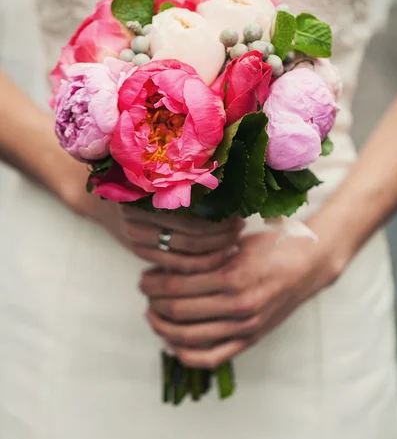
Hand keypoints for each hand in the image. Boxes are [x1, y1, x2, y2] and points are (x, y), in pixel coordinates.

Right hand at [83, 194, 242, 270]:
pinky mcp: (139, 251)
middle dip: (221, 234)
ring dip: (215, 251)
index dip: (219, 217)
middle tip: (241, 227)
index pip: (191, 214)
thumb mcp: (168, 172)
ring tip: (235, 242)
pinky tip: (220, 255)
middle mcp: (135, 216)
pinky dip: (201, 263)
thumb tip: (234, 184)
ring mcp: (135, 236)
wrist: (114, 194)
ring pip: (185, 255)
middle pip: (190, 236)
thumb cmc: (151, 178)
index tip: (240, 213)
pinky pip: (176, 265)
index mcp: (146, 191)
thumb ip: (191, 180)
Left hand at [140, 231, 343, 368]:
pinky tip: (171, 342)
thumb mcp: (236, 241)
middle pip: (177, 311)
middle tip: (145, 292)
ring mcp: (245, 326)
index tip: (144, 277)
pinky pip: (212, 357)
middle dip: (153, 302)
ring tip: (152, 314)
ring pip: (189, 336)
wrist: (309, 263)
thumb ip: (204, 254)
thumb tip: (167, 264)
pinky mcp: (250, 338)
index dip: (153, 283)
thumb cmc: (271, 246)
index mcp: (231, 275)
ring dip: (163, 327)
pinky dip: (186, 354)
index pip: (176, 286)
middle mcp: (237, 305)